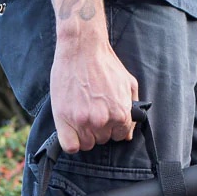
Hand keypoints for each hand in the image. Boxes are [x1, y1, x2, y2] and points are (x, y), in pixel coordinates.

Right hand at [49, 34, 138, 152]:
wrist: (81, 48)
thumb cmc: (104, 64)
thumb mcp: (128, 83)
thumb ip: (132, 110)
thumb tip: (128, 135)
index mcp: (120, 113)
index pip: (119, 136)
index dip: (113, 127)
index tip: (105, 118)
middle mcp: (102, 120)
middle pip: (102, 140)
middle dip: (98, 128)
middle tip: (91, 110)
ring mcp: (82, 121)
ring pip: (86, 144)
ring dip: (84, 133)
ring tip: (80, 115)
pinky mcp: (64, 119)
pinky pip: (70, 146)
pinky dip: (71, 142)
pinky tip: (71, 130)